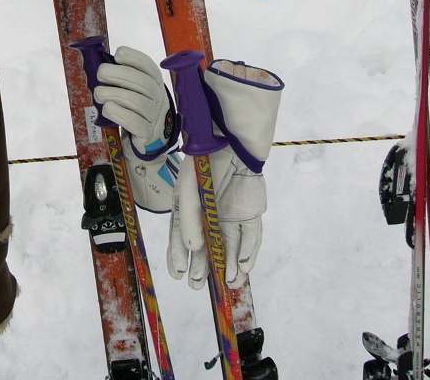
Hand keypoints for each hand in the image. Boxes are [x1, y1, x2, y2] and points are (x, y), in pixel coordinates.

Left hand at [94, 46, 174, 154]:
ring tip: (98, 93)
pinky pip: (135, 123)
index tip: (118, 54)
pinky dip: (120, 114)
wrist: (146, 138)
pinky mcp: (148, 134)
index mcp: (155, 83)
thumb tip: (100, 65)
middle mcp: (159, 98)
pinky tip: (107, 108)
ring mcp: (155, 116)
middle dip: (120, 74)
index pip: (149, 67)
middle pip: (143, 83)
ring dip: (115, 94)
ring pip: (138, 102)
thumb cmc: (134, 109)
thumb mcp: (132, 90)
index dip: (134, 58)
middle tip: (100, 72)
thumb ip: (121, 78)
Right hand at [167, 147, 266, 289]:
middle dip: (204, 269)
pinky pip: (251, 237)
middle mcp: (211, 219)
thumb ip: (189, 221)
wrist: (229, 145)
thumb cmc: (203, 166)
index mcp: (192, 213)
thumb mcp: (188, 192)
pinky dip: (249, 252)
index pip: (183, 241)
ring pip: (232, 248)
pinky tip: (245, 266)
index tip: (178, 274)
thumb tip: (193, 249)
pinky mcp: (250, 214)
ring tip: (229, 283)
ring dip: (231, 267)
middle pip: (208, 249)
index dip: (179, 258)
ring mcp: (232, 218)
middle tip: (198, 285)